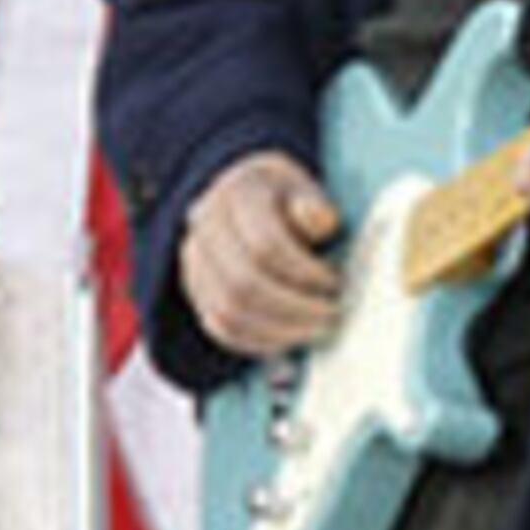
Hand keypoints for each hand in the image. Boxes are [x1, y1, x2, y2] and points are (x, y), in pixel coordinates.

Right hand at [183, 150, 342, 356]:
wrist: (247, 197)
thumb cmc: (287, 197)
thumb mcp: (306, 188)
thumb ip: (315, 206)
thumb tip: (322, 220)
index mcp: (237, 192)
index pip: (266, 245)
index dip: (304, 273)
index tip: (335, 283)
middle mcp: (205, 225)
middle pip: (243, 284)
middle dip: (294, 309)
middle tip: (330, 315)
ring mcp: (194, 260)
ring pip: (228, 312)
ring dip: (278, 330)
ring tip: (315, 329)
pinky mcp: (195, 289)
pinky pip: (220, 327)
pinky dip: (257, 341)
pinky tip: (290, 338)